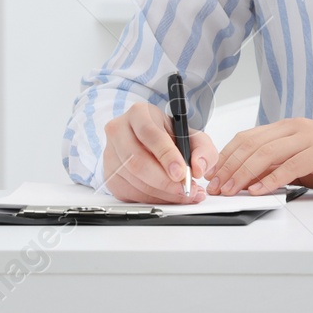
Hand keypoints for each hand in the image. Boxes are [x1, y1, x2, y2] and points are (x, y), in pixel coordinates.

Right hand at [102, 102, 217, 203]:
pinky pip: (129, 193)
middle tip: (185, 188)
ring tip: (182, 193)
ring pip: (133, 180)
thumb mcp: (194, 136)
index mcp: (139, 113)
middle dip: (164, 181)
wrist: (154, 143)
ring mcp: (110, 154)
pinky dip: (151, 198)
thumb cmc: (171, 137)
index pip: (149, 134)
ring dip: (161, 193)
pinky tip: (166, 195)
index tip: (181, 172)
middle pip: (137, 161)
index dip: (166, 155)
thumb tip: (197, 167)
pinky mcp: (109, 175)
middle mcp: (119, 131)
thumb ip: (203, 149)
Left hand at [209, 119, 312, 195]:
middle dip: (229, 167)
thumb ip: (280, 166)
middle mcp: (295, 127)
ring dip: (244, 174)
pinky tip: (259, 190)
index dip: (226, 158)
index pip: (247, 138)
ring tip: (232, 191)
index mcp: (288, 127)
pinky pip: (291, 164)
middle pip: (251, 144)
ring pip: (266, 153)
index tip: (213, 177)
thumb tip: (251, 179)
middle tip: (216, 187)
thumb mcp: (305, 162)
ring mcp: (309, 137)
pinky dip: (272, 179)